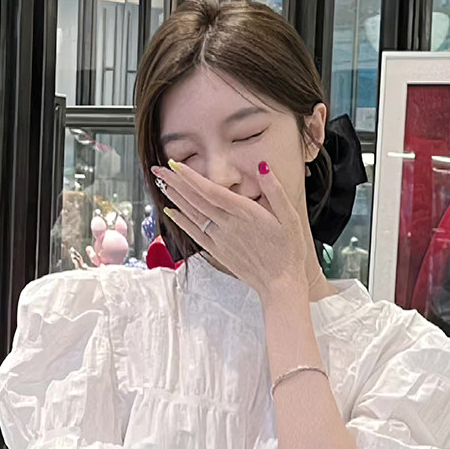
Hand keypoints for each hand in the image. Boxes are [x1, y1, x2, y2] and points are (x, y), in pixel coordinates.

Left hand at [149, 158, 306, 301]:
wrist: (280, 284)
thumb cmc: (288, 251)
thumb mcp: (290, 217)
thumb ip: (275, 191)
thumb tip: (263, 166)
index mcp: (245, 213)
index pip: (211, 191)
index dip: (191, 177)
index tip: (175, 164)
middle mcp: (228, 225)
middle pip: (196, 200)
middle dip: (176, 183)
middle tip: (159, 168)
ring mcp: (221, 240)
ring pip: (193, 215)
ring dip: (176, 198)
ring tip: (162, 184)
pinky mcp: (218, 252)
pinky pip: (195, 234)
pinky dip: (182, 222)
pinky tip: (171, 212)